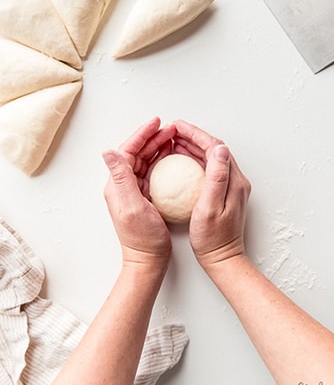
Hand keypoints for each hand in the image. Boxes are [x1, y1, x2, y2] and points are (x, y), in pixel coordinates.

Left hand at [102, 117, 174, 270]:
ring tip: (174, 137)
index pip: (128, 151)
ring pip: (146, 160)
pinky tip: (175, 157)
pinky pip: (154, 172)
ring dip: (159, 146)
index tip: (157, 122)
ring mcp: (135, 191)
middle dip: (153, 137)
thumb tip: (108, 152)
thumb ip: (122, 177)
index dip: (142, 134)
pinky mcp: (146, 197)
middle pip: (138, 153)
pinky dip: (164, 160)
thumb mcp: (132, 205)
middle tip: (171, 128)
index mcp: (117, 185)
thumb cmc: (142, 238)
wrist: (149, 261)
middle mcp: (123, 186)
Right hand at [172, 119, 251, 270]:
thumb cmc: (213, 240)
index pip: (214, 147)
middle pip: (214, 149)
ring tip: (174, 142)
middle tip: (172, 131)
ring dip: (194, 148)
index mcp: (233, 180)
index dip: (195, 134)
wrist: (223, 259)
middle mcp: (236, 180)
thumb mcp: (210, 208)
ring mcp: (232, 186)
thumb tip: (220, 149)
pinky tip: (182, 164)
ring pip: (212, 158)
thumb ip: (216, 177)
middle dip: (193, 136)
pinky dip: (196, 161)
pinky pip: (210, 169)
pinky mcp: (226, 193)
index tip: (177, 127)